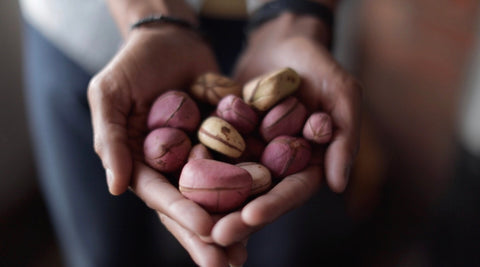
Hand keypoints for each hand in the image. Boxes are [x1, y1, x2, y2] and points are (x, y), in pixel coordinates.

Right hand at [88, 26, 243, 265]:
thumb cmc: (133, 64)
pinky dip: (252, 186)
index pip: (161, 196)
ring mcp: (201, 157)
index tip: (207, 232)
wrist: (171, 38)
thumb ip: (111, 140)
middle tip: (229, 264)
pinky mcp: (225, 141)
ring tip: (247, 252)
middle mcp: (174, 167)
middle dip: (209, 237)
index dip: (182, 215)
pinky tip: (268, 205)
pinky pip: (239, 165)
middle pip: (191, 206)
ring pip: (218, 196)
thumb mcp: (110, 96)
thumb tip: (116, 188)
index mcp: (143, 164)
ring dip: (232, 222)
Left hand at [211, 13, 361, 246]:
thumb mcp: (341, 92)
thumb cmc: (318, 63)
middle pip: (258, 196)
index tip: (250, 218)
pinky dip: (197, 169)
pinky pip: (212, 155)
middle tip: (213, 235)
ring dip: (213, 203)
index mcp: (308, 162)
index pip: (293, 190)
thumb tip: (337, 184)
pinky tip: (177, 183)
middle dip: (237, 217)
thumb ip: (345, 135)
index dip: (274, 205)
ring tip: (191, 220)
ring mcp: (251, 152)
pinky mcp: (227, 137)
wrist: (281, 40)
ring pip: (231, 183)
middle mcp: (278, 164)